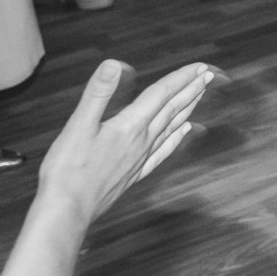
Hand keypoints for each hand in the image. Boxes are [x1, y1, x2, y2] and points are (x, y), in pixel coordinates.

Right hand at [38, 59, 215, 224]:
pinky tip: (184, 132)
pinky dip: (176, 138)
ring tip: (200, 96)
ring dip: (187, 109)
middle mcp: (142, 141)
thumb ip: (98, 94)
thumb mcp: (78, 126)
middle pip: (172, 110)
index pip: (162, 95)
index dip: (181, 78)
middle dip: (190, 90)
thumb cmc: (68, 170)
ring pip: (172, 128)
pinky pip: (163, 151)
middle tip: (208, 76)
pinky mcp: (134, 174)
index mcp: (130, 126)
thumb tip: (113, 64)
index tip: (200, 67)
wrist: (68, 212)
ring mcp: (140, 159)